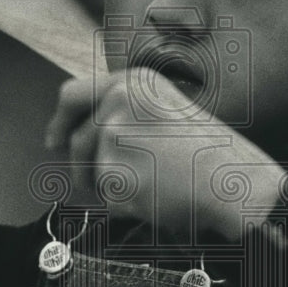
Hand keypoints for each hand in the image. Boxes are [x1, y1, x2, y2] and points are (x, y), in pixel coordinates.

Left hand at [44, 69, 285, 240]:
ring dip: (111, 186)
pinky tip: (158, 195)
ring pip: (90, 173)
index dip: (59, 121)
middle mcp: (117, 103)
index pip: (71, 94)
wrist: (234, 182)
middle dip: (86, 166)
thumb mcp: (165, 109)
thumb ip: (124, 112)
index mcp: (132, 82)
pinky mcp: (115, 174)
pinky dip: (126, 204)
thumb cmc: (208, 152)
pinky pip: (106, 198)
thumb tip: (78, 135)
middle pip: (77, 142)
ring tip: (154, 181)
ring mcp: (114, 137)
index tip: (53, 140)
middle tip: (121, 177)